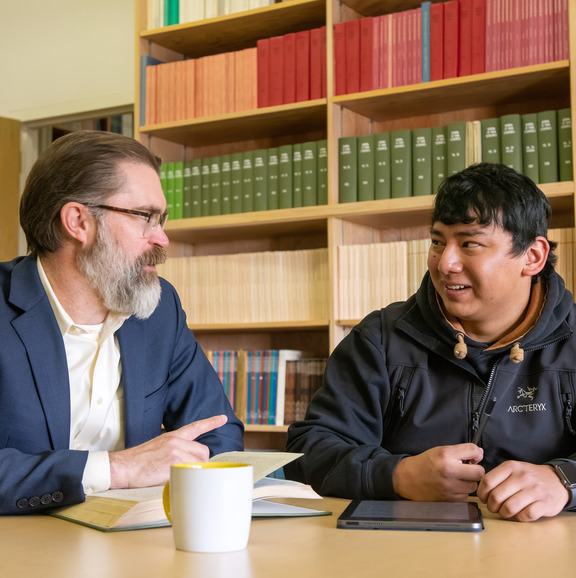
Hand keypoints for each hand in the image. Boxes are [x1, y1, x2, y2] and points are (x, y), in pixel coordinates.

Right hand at [109, 415, 227, 488]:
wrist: (121, 467)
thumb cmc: (137, 461)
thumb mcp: (158, 447)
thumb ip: (174, 449)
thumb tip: (187, 459)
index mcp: (172, 436)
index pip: (195, 427)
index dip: (211, 422)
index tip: (223, 418)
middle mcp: (176, 441)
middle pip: (203, 452)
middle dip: (199, 463)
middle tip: (186, 471)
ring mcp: (175, 452)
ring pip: (199, 463)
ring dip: (193, 472)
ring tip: (176, 476)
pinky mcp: (173, 465)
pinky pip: (189, 474)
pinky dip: (184, 480)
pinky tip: (171, 482)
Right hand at [393, 444, 484, 501]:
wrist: (408, 478)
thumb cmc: (425, 463)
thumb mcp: (441, 450)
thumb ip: (461, 451)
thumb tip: (480, 453)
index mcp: (446, 455)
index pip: (474, 451)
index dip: (476, 454)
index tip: (472, 457)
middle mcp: (449, 470)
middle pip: (479, 472)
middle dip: (475, 470)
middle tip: (467, 470)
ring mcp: (450, 486)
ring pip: (473, 486)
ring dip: (468, 482)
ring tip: (457, 478)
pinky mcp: (450, 499)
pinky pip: (465, 496)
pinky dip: (461, 492)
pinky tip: (452, 487)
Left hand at [477, 461, 569, 521]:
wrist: (556, 481)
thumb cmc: (529, 477)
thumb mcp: (513, 470)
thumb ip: (497, 477)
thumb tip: (481, 492)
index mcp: (510, 467)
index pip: (487, 481)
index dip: (482, 493)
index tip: (483, 499)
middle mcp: (522, 477)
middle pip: (496, 496)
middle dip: (491, 506)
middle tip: (494, 508)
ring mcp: (534, 490)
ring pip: (509, 507)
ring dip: (503, 514)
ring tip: (504, 512)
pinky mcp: (544, 504)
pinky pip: (525, 515)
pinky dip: (519, 518)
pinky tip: (519, 514)